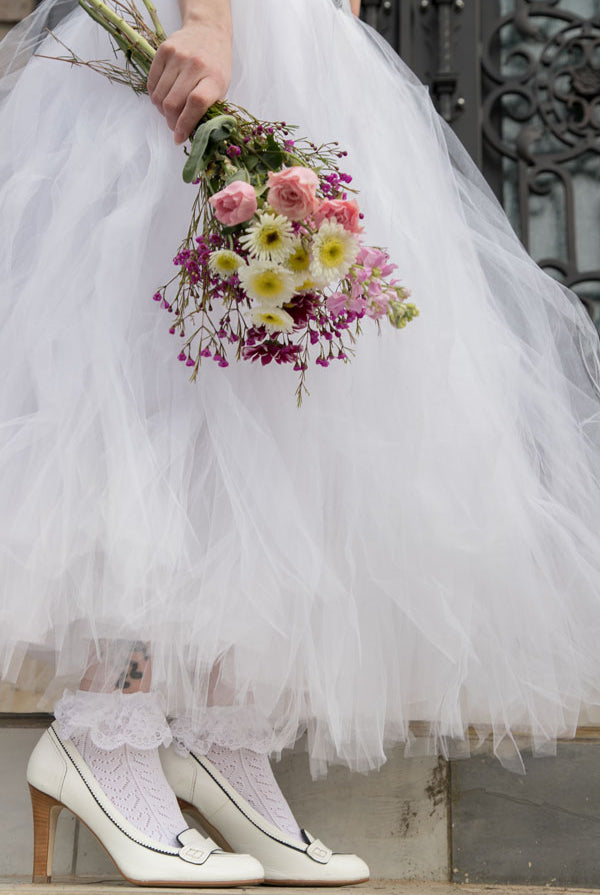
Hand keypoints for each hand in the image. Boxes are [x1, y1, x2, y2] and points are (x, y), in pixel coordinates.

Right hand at [147, 14, 231, 144]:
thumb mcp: (221, 88)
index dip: (185, 125)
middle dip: (171, 122)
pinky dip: (154, 96)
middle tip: (174, 126)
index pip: (196, 104)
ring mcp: (178, 56)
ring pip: (160, 96)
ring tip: (170, 111)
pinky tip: (163, 97)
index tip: (179, 137)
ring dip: (162, 111)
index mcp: (214, 78)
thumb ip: (208, 110)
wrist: (208, 30)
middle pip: (173, 103)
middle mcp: (195, 65)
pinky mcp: (163, 50)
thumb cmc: (216, 66)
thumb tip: (190, 135)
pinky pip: (152, 83)